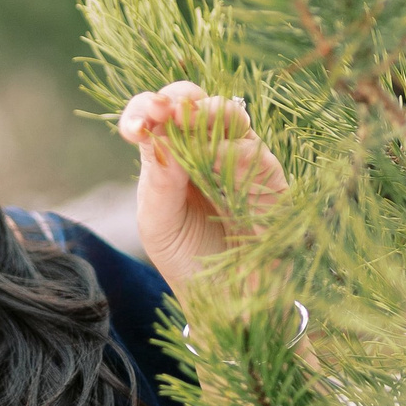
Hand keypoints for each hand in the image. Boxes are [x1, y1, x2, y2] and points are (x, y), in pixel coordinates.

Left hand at [115, 81, 287, 297]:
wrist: (222, 304)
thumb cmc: (186, 259)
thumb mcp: (158, 223)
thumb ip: (158, 181)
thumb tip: (160, 137)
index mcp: (174, 154)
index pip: (161, 114)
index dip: (146, 108)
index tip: (133, 125)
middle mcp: (209, 149)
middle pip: (199, 103)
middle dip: (180, 102)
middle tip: (163, 113)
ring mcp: (242, 161)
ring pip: (232, 117)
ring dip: (207, 119)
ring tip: (186, 135)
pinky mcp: (271, 182)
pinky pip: (257, 154)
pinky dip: (235, 152)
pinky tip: (216, 162)